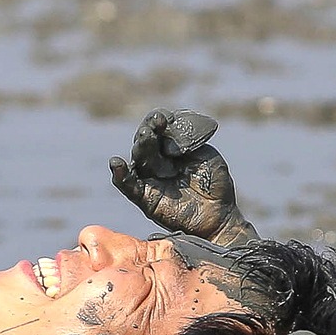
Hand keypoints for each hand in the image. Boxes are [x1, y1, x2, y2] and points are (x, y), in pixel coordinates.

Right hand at [109, 107, 253, 244]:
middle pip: (145, 141)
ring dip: (139, 146)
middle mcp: (157, 161)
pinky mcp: (145, 198)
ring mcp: (150, 178)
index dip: (157, 120)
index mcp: (170, 147)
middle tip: (154, 126)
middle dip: (148, 131)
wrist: (219, 215)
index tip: (164, 119)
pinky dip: (120, 175)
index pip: (157, 128)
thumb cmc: (214, 184)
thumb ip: (187, 140)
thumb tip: (168, 133)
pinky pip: (127, 185)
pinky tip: (116, 163)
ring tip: (144, 137)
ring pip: (138, 159)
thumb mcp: (206, 154)